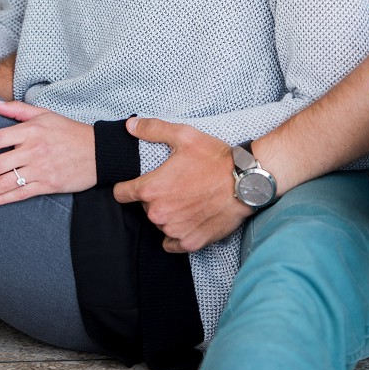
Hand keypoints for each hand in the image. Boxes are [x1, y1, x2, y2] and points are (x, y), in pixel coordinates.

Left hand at [0, 99, 95, 204]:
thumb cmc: (70, 132)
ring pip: (5, 182)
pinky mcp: (49, 184)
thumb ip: (16, 110)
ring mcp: (41, 169)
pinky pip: (21, 193)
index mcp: (31, 130)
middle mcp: (34, 149)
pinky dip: (2, 199)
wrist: (100, 152)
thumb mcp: (45, 115)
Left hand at [112, 118, 249, 253]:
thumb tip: (130, 125)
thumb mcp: (184, 136)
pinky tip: (191, 219)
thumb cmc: (215, 159)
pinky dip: (179, 233)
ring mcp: (174, 230)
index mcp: (151, 189)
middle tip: (178, 186)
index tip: (144, 183)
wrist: (247, 181)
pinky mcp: (190, 242)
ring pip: (160, 224)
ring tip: (189, 200)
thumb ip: (153, 129)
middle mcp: (158, 213)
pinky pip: (172, 243)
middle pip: (144, 208)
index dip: (129, 186)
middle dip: (156, 198)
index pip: (121, 194)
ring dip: (169, 215)